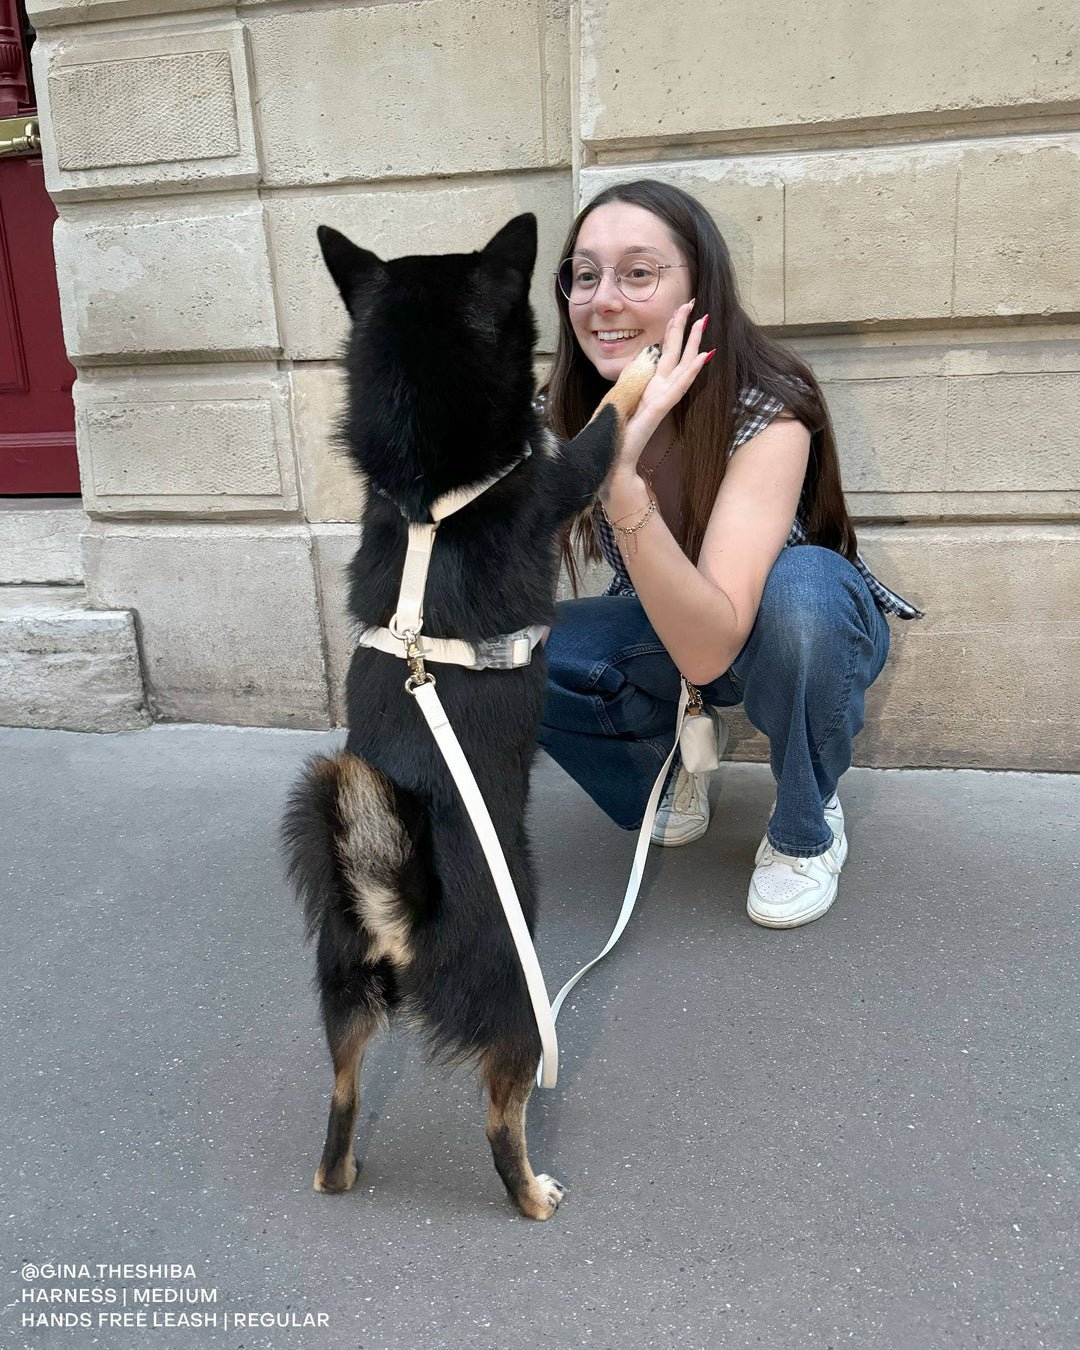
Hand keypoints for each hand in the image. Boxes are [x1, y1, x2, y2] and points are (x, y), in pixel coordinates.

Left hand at [616, 301, 712, 468]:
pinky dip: (693, 371)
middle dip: (684, 326)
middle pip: (676, 351)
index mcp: (652, 384)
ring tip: (702, 320)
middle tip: (694, 302)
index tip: (680, 310)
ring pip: (682, 364)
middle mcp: (660, 388)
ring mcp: (663, 397)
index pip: (666, 352)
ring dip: (693, 342)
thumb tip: (642, 359)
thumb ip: (635, 376)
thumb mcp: (624, 394)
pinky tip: (703, 355)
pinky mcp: (659, 408)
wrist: (615, 457)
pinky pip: (679, 385)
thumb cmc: (619, 431)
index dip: (673, 330)